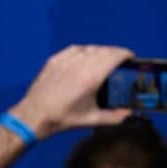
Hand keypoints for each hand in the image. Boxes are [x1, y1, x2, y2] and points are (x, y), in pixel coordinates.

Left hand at [7, 44, 133, 139]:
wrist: (35, 115)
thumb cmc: (64, 117)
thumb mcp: (91, 119)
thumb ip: (114, 117)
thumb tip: (130, 114)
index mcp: (91, 77)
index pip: (114, 56)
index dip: (126, 54)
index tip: (131, 57)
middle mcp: (80, 64)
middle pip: (105, 50)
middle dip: (116, 53)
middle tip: (121, 61)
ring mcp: (66, 60)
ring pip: (90, 48)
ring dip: (101, 51)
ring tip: (104, 60)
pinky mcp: (56, 59)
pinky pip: (76, 49)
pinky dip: (85, 51)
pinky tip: (86, 58)